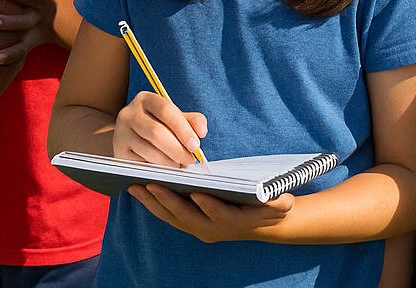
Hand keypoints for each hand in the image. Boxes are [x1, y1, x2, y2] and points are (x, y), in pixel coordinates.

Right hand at [115, 91, 207, 166]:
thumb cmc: (156, 125)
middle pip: (156, 132)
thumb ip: (191, 121)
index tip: (196, 144)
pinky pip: (141, 162)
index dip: (183, 128)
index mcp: (145, 99)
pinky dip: (158, 167)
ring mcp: (121, 133)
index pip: (166, 110)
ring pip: (149, 149)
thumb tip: (201, 131)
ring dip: (169, 161)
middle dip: (177, 149)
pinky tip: (167, 167)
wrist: (127, 136)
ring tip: (180, 164)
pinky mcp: (119, 151)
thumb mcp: (173, 118)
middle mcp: (129, 113)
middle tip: (190, 159)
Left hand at [127, 183, 293, 242]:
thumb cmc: (271, 206)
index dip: (209, 206)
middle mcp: (214, 230)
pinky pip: (170, 216)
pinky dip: (154, 204)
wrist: (265, 223)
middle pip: (187, 217)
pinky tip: (141, 190)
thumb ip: (278, 203)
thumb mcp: (280, 203)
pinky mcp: (192, 225)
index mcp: (235, 222)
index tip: (196, 194)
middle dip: (167, 201)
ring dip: (153, 204)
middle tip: (150, 185)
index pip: (220, 215)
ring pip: (173, 218)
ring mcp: (201, 230)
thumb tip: (280, 199)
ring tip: (135, 186)